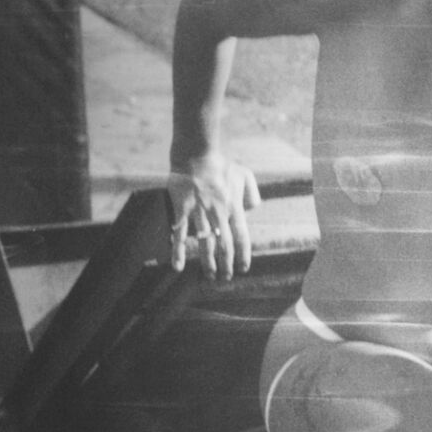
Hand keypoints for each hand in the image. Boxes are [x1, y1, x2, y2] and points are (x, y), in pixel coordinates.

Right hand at [165, 154, 260, 279]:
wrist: (197, 153)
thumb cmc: (222, 164)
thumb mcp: (246, 175)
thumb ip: (253, 193)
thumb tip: (253, 210)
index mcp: (234, 206)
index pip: (242, 236)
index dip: (243, 255)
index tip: (244, 268)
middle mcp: (219, 212)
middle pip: (225, 245)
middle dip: (227, 264)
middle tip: (226, 278)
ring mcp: (200, 211)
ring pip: (205, 243)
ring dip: (208, 262)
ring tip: (210, 276)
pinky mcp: (182, 208)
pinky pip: (180, 233)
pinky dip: (178, 251)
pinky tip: (178, 266)